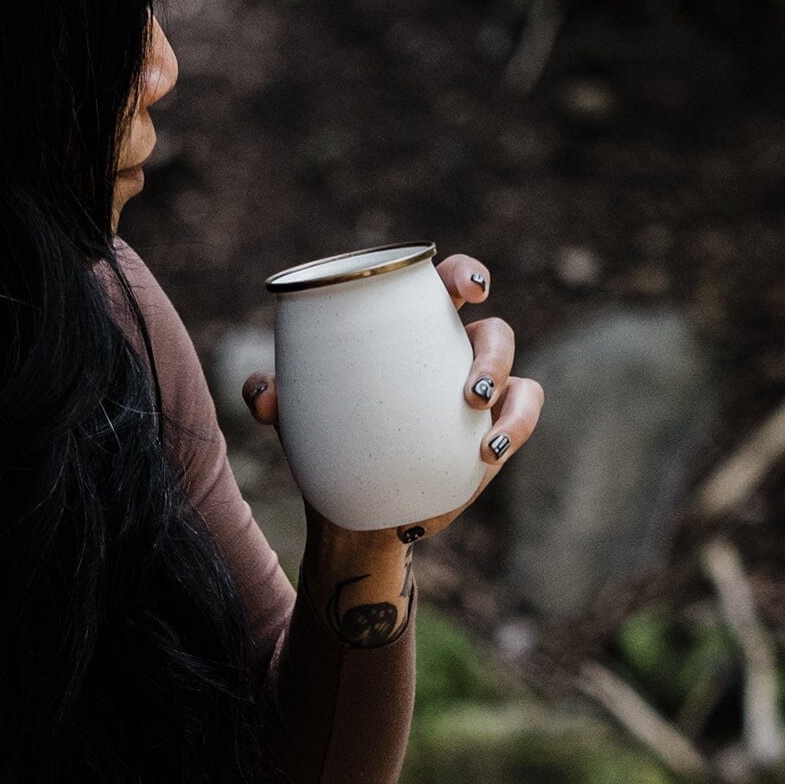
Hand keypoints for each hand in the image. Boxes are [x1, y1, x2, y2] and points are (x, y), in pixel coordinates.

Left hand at [241, 251, 545, 540]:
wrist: (349, 508)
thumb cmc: (328, 438)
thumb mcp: (295, 418)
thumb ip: (272, 397)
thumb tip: (263, 392)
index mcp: (415, 329)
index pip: (449, 286)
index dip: (467, 275)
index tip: (470, 287)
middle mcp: (457, 356)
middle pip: (497, 334)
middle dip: (495, 356)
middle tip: (470, 393)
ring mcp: (484, 400)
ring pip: (522, 387)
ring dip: (511, 413)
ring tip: (484, 450)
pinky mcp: (492, 440)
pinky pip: (511, 434)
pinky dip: (500, 451)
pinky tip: (478, 467)